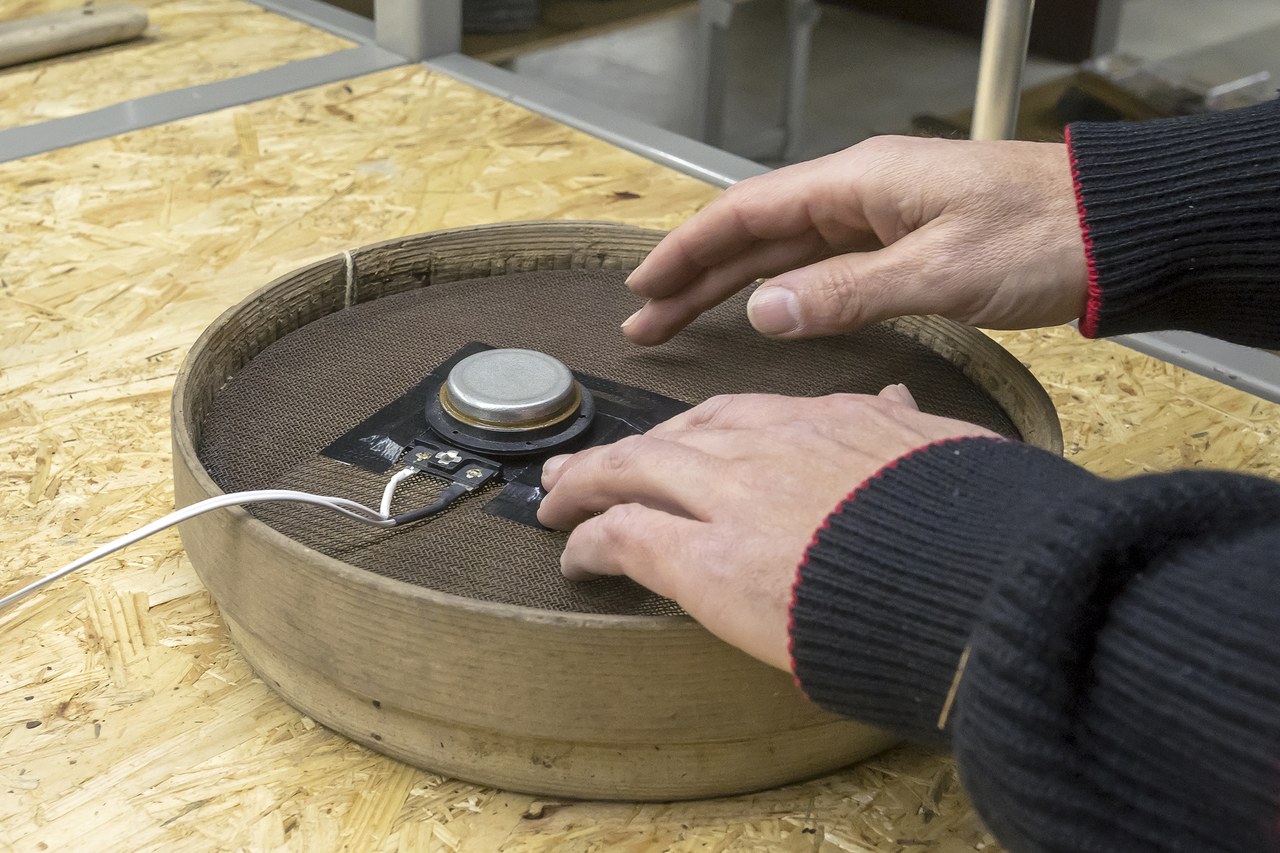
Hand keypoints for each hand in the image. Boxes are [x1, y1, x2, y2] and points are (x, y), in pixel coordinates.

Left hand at [537, 386, 998, 669]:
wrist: (982, 582)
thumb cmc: (982, 528)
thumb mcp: (950, 450)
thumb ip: (907, 425)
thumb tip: (896, 397)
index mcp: (829, 421)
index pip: (739, 415)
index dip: (694, 432)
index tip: (675, 446)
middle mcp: (769, 445)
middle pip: (673, 435)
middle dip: (624, 450)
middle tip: (587, 466)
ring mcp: (733, 497)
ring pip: (632, 469)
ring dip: (585, 484)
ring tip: (556, 501)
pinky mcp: (707, 558)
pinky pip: (623, 536)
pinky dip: (589, 542)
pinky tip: (573, 558)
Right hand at [622, 136, 1088, 344]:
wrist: (1114, 231)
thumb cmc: (1040, 236)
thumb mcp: (940, 271)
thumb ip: (846, 292)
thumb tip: (762, 312)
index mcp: (857, 182)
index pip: (746, 212)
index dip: (688, 250)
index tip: (644, 285)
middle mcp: (858, 194)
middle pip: (754, 235)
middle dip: (694, 278)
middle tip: (645, 321)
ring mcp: (879, 220)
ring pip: (782, 253)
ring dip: (729, 288)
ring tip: (678, 322)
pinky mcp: (902, 247)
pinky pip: (821, 268)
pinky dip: (780, 292)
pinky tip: (758, 313)